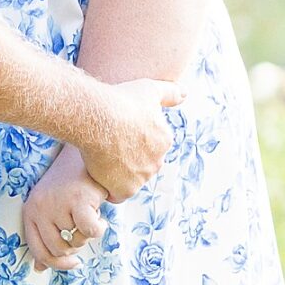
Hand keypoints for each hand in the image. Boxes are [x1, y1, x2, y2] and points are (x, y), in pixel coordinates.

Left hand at [22, 148, 109, 272]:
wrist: (85, 155)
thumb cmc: (69, 185)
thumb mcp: (50, 209)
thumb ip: (45, 236)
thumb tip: (40, 269)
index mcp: (30, 211)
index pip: (38, 250)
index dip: (56, 264)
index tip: (73, 262)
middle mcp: (40, 208)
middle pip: (58, 250)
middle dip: (76, 246)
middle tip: (83, 229)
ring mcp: (58, 204)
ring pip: (77, 241)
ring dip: (88, 234)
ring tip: (90, 215)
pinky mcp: (78, 200)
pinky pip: (90, 231)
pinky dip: (99, 228)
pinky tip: (100, 217)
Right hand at [78, 76, 179, 202]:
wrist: (98, 117)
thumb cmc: (122, 101)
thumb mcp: (150, 89)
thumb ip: (170, 93)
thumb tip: (186, 94)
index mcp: (165, 140)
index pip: (151, 147)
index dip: (134, 142)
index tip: (120, 134)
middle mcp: (157, 161)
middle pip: (142, 165)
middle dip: (129, 159)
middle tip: (109, 146)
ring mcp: (142, 177)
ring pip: (130, 180)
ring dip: (118, 174)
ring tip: (101, 158)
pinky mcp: (124, 188)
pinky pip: (117, 194)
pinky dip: (109, 188)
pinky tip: (99, 173)